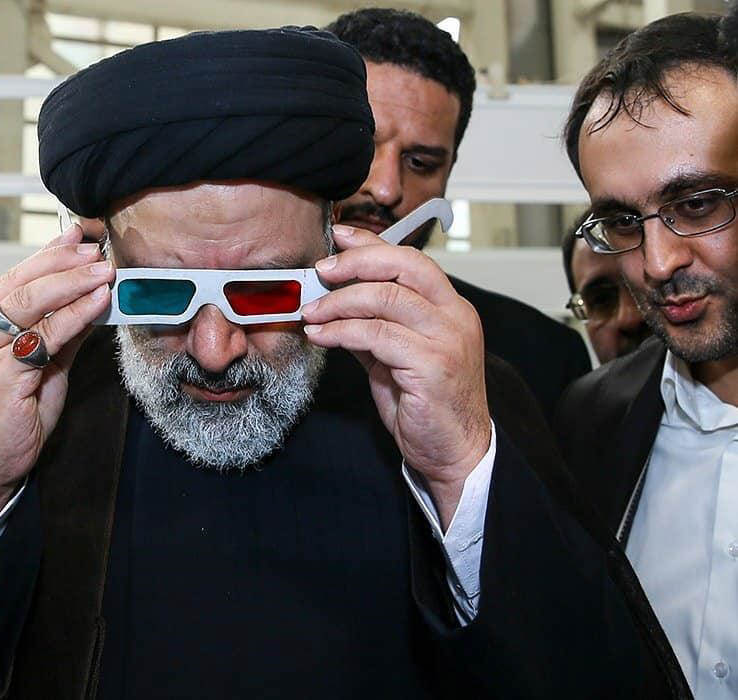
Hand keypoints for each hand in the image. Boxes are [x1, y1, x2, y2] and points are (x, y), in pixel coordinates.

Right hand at [0, 224, 113, 521]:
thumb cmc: (12, 417)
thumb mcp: (41, 368)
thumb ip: (60, 336)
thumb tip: (91, 302)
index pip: (13, 280)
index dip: (47, 255)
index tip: (77, 235)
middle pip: (20, 285)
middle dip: (63, 263)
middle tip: (96, 251)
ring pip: (28, 305)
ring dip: (72, 283)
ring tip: (104, 271)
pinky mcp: (1, 380)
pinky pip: (42, 339)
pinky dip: (73, 317)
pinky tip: (96, 305)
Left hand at [300, 224, 490, 525]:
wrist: (453, 452)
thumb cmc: (427, 404)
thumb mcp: (395, 355)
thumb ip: (373, 325)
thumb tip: (334, 300)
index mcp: (451, 307)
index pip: (410, 259)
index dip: (372, 244)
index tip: (338, 237)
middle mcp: (455, 317)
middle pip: (404, 266)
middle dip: (356, 263)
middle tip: (320, 272)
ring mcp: (447, 340)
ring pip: (387, 299)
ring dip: (340, 302)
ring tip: (311, 312)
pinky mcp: (433, 366)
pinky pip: (377, 335)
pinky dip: (342, 332)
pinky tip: (322, 336)